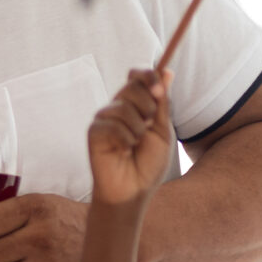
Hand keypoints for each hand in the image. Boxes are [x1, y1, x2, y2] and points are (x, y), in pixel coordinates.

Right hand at [88, 67, 173, 208]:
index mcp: (137, 105)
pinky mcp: (94, 132)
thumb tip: (167, 72)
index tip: (159, 90)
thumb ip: (161, 102)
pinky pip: (112, 125)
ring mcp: (104, 119)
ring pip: (123, 107)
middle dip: (147, 107)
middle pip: (131, 87)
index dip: (148, 76)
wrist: (134, 190)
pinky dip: (125, 140)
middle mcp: (118, 108)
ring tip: (134, 145)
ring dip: (137, 129)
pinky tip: (123, 152)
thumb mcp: (162, 130)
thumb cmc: (149, 163)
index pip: (137, 77)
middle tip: (148, 127)